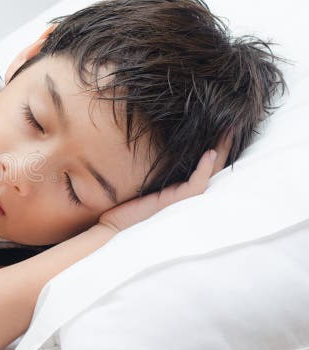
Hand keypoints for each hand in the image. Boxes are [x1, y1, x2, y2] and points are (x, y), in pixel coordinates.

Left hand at [98, 131, 232, 232]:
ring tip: (229, 131)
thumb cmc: (127, 207)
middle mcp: (188, 195)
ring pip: (211, 173)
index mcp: (182, 188)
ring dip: (221, 151)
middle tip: (235, 123)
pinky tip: (209, 152)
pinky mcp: (177, 202)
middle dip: (225, 145)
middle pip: (215, 167)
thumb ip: (156, 169)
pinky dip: (204, 167)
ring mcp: (185, 200)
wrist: (114, 226)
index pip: (206, 165)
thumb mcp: (143, 183)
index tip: (222, 125)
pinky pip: (196, 183)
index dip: (216, 147)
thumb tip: (156, 144)